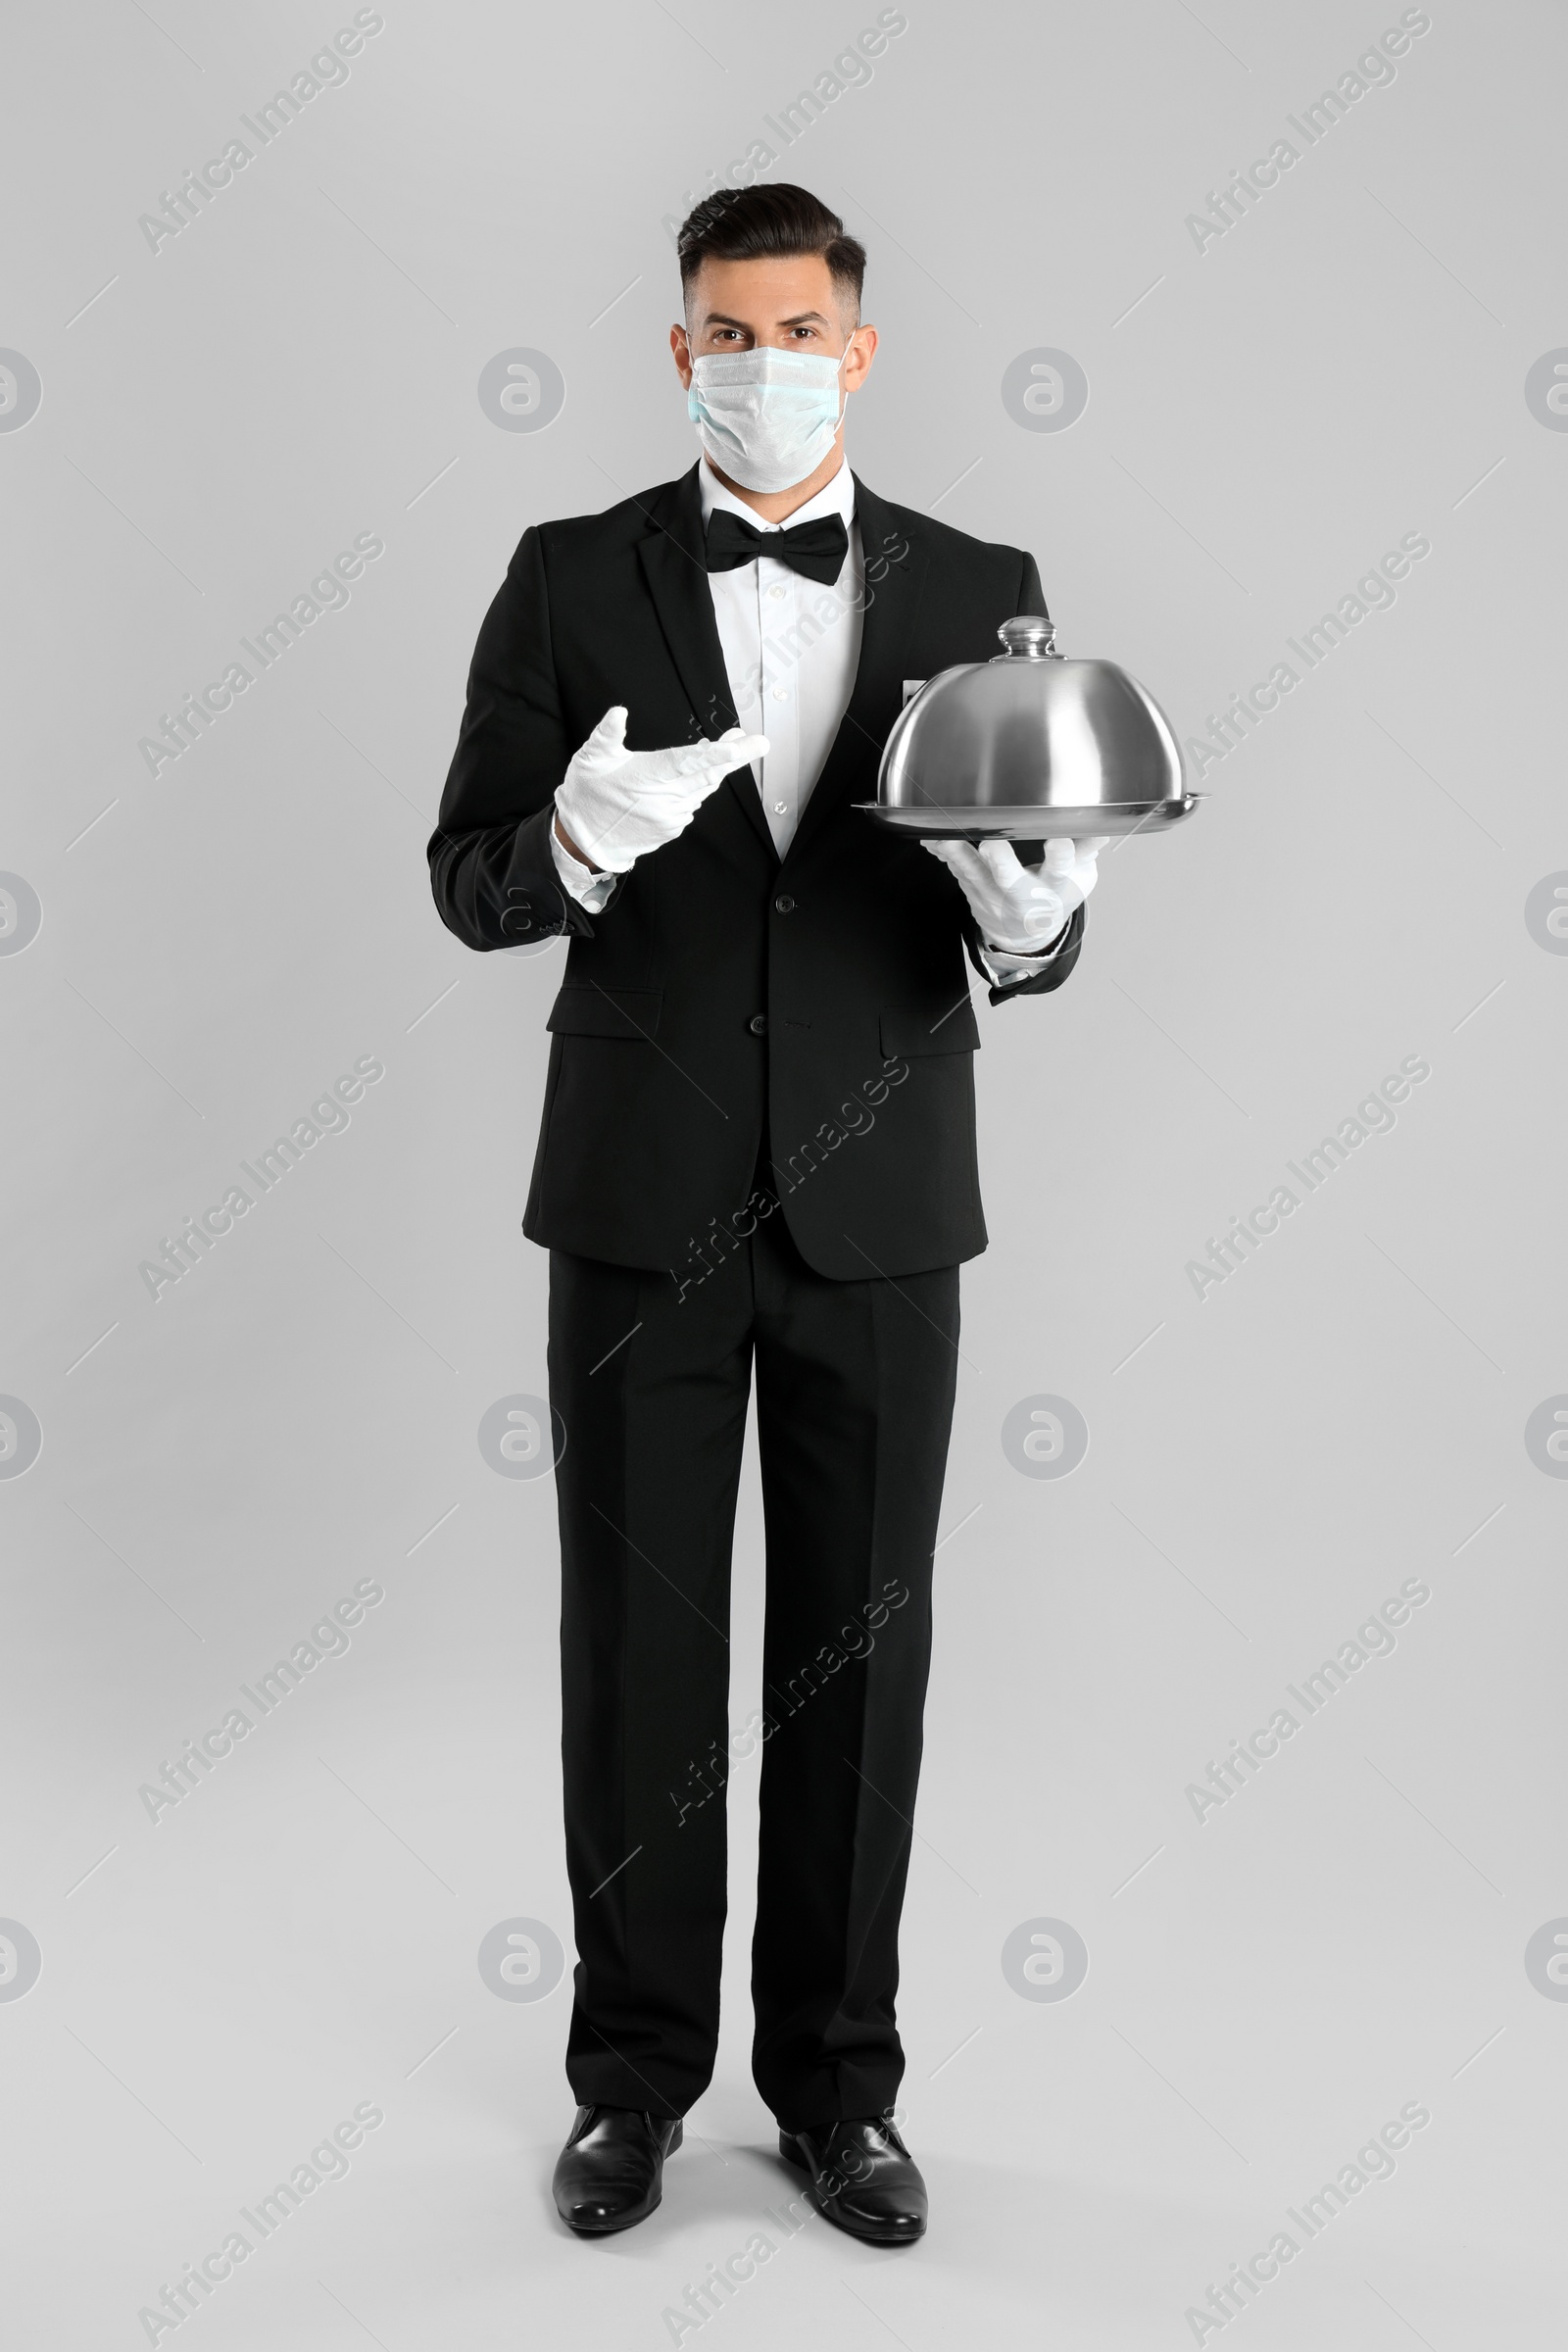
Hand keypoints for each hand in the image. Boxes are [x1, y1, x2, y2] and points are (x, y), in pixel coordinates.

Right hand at [555, 705, 769, 873]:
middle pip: (709, 775)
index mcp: (647, 776)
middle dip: (736, 757)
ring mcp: (671, 816)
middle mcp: (664, 799)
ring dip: (716, 770)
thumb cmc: (586, 794)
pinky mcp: (672, 828)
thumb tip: (619, 712)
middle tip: (758, 742)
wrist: (583, 839)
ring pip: (703, 789)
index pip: (688, 761)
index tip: (739, 745)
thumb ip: (607, 734)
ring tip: (728, 750)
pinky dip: (697, 788)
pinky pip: (692, 804)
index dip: (716, 753)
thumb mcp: (590, 758)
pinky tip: (690, 778)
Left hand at [922, 835, 1107, 954]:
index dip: (1060, 856)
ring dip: (959, 855)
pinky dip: (943, 854)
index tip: (1059, 840)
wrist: (1025, 933)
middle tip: (992, 846)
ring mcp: (993, 893)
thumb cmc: (1052, 899)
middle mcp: (1021, 893)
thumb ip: (1086, 853)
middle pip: (1010, 879)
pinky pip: (956, 869)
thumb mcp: (1077, 880)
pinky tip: (932, 838)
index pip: (1059, 870)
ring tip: (947, 837)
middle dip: (1001, 862)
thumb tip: (1101, 829)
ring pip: (973, 873)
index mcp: (1052, 889)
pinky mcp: (972, 889)